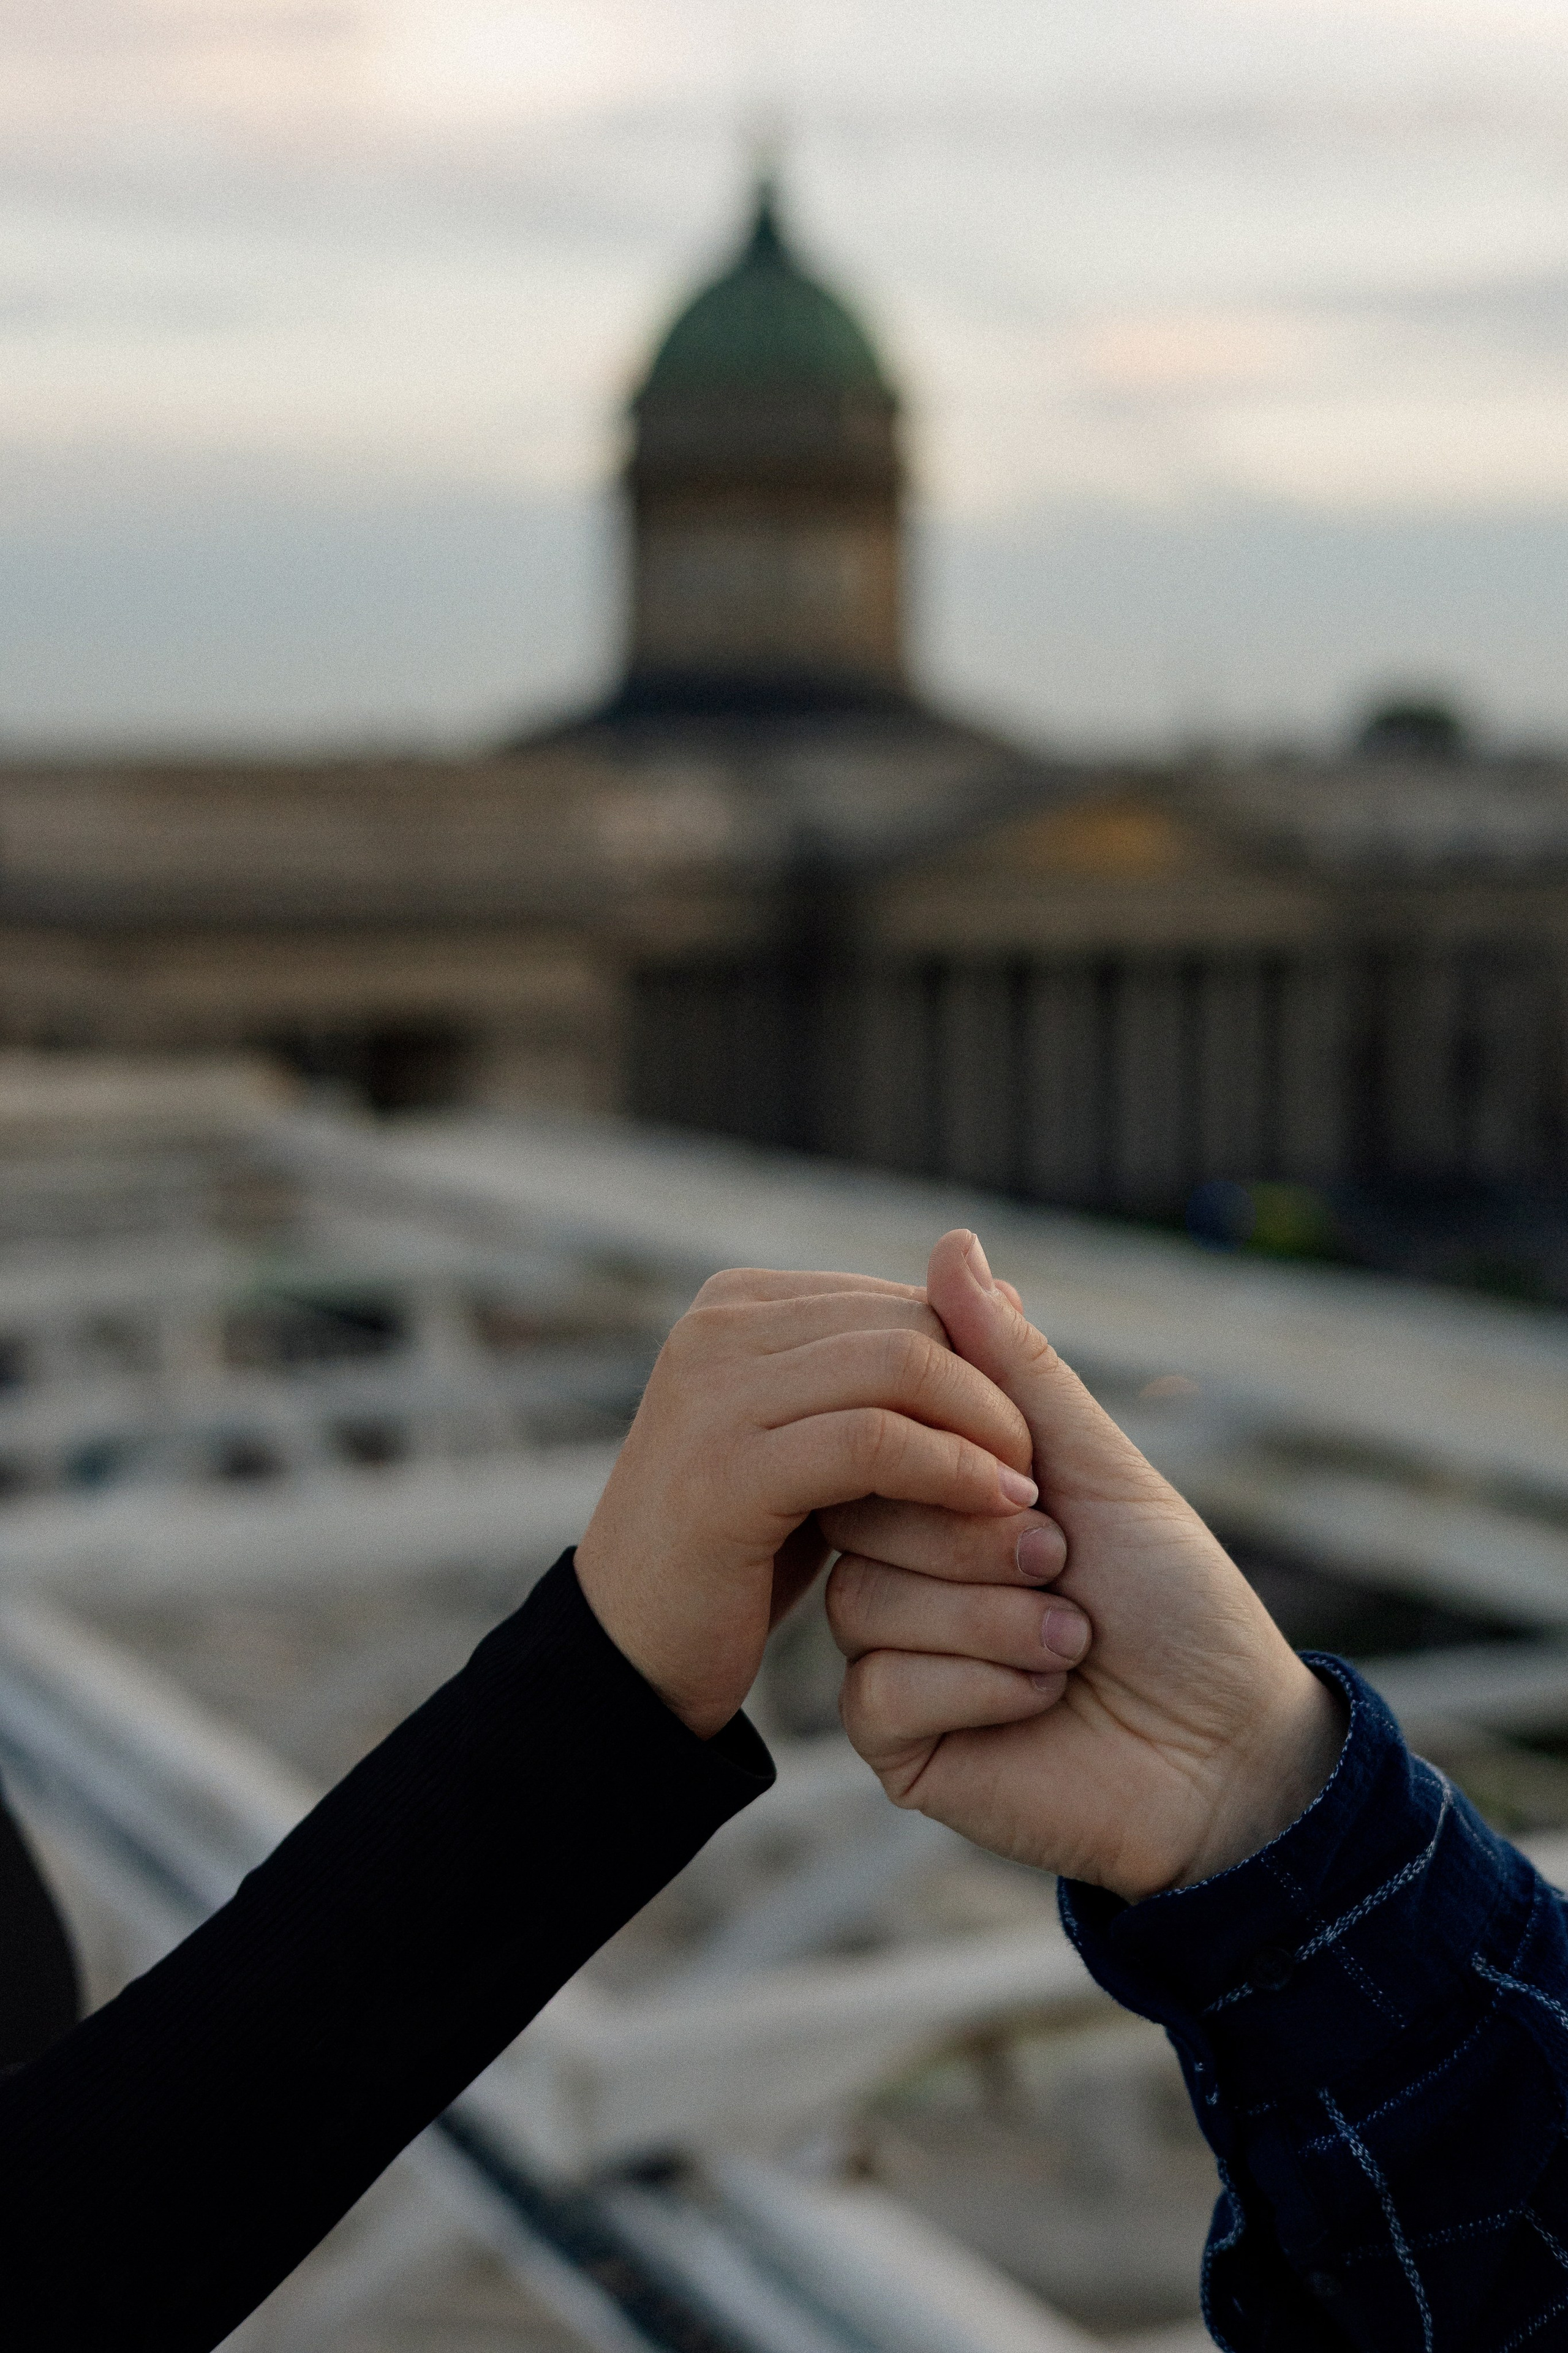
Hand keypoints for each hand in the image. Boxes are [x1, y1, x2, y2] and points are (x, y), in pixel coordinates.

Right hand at [574, 1266, 1038, 1738]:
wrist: (632, 1664)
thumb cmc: (737, 1556)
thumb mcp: (816, 1444)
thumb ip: (891, 1364)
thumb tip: (983, 1269)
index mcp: (740, 1306)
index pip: (903, 1301)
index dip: (981, 1362)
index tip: (1028, 1433)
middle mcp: (717, 1328)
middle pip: (908, 1323)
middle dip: (992, 1391)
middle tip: (1041, 1465)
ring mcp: (712, 1394)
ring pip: (897, 1365)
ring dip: (985, 1428)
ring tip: (1029, 1497)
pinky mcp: (725, 1473)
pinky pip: (871, 1442)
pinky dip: (950, 1469)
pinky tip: (993, 1508)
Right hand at [825, 1230, 1345, 1901]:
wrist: (1227, 1750)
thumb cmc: (1173, 1600)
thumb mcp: (1095, 1464)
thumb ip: (1013, 1364)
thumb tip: (951, 1241)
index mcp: (939, 1499)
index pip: (880, 1435)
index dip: (958, 1451)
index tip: (1043, 1482)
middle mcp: (901, 1569)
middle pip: (860, 1513)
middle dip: (980, 1537)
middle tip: (1064, 1564)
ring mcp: (891, 1657)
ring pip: (865, 1601)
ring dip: (996, 1616)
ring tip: (1075, 1641)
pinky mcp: (895, 1741)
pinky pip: (880, 1690)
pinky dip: (983, 1686)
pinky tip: (1044, 1700)